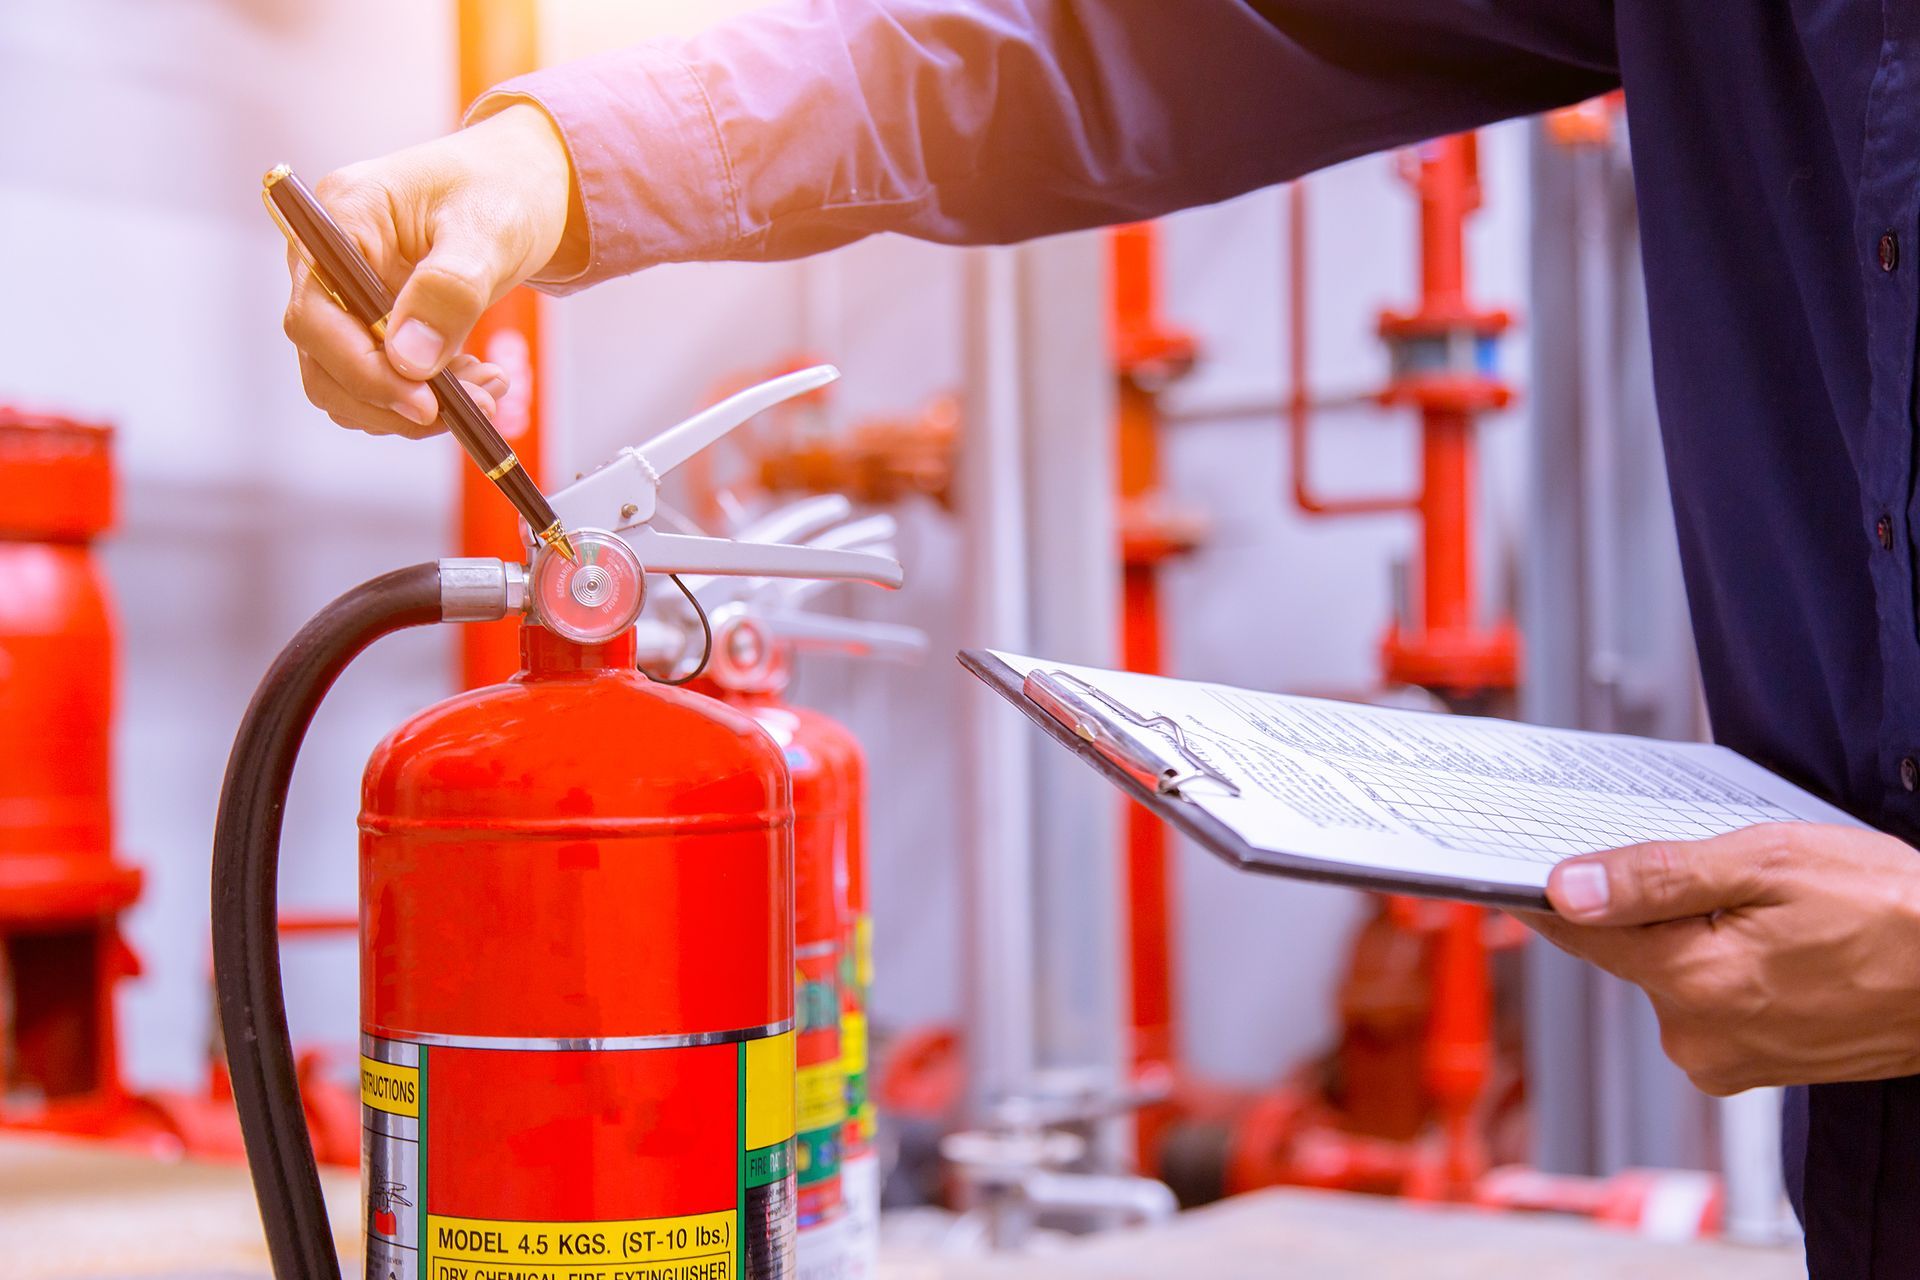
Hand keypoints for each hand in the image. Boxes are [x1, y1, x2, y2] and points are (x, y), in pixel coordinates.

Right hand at [280, 103, 576, 437]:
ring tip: (489, 388)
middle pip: (323, 362)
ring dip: (418, 407)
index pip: (316, 315)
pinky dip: (428, 397)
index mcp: (339, 220)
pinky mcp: (373, 325)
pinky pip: (381, 381)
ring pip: (349, 385)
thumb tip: (409, 360)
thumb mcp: (488, 230)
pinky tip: (478, 380)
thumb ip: (449, 289)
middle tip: (478, 406)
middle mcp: (325, 262)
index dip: (363, 371)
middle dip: (397, 400)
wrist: (518, 183)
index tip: (425, 404)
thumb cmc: (501, 188)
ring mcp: (345, 297)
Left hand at [1528, 822, 1919, 1094]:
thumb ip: (1657, 877)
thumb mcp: (1770, 863)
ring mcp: (1727, 1060)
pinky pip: (1709, 999)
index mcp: (1693, 983)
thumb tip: (1566, 887)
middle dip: (1645, 903)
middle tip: (1696, 862)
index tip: (1512, 863)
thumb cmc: (1897, 912)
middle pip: (1627, 949)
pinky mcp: (1753, 1066)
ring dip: (1691, 933)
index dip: (1548, 890)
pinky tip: (1770, 938)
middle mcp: (1697, 1037)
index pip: (1581, 931)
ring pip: (1670, 972)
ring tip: (1759, 904)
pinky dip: (1723, 963)